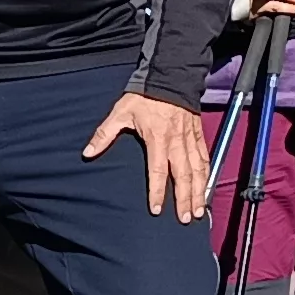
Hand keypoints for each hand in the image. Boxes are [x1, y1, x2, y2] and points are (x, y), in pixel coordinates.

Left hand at [85, 92, 211, 221]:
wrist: (170, 76)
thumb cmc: (144, 96)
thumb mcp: (120, 112)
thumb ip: (104, 134)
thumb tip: (87, 153)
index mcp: (157, 139)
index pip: (158, 171)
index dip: (157, 191)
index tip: (156, 210)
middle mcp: (176, 142)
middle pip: (183, 176)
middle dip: (185, 199)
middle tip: (186, 219)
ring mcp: (190, 139)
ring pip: (197, 170)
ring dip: (199, 191)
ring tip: (199, 211)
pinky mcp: (198, 135)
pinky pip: (205, 158)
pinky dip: (206, 174)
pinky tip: (206, 188)